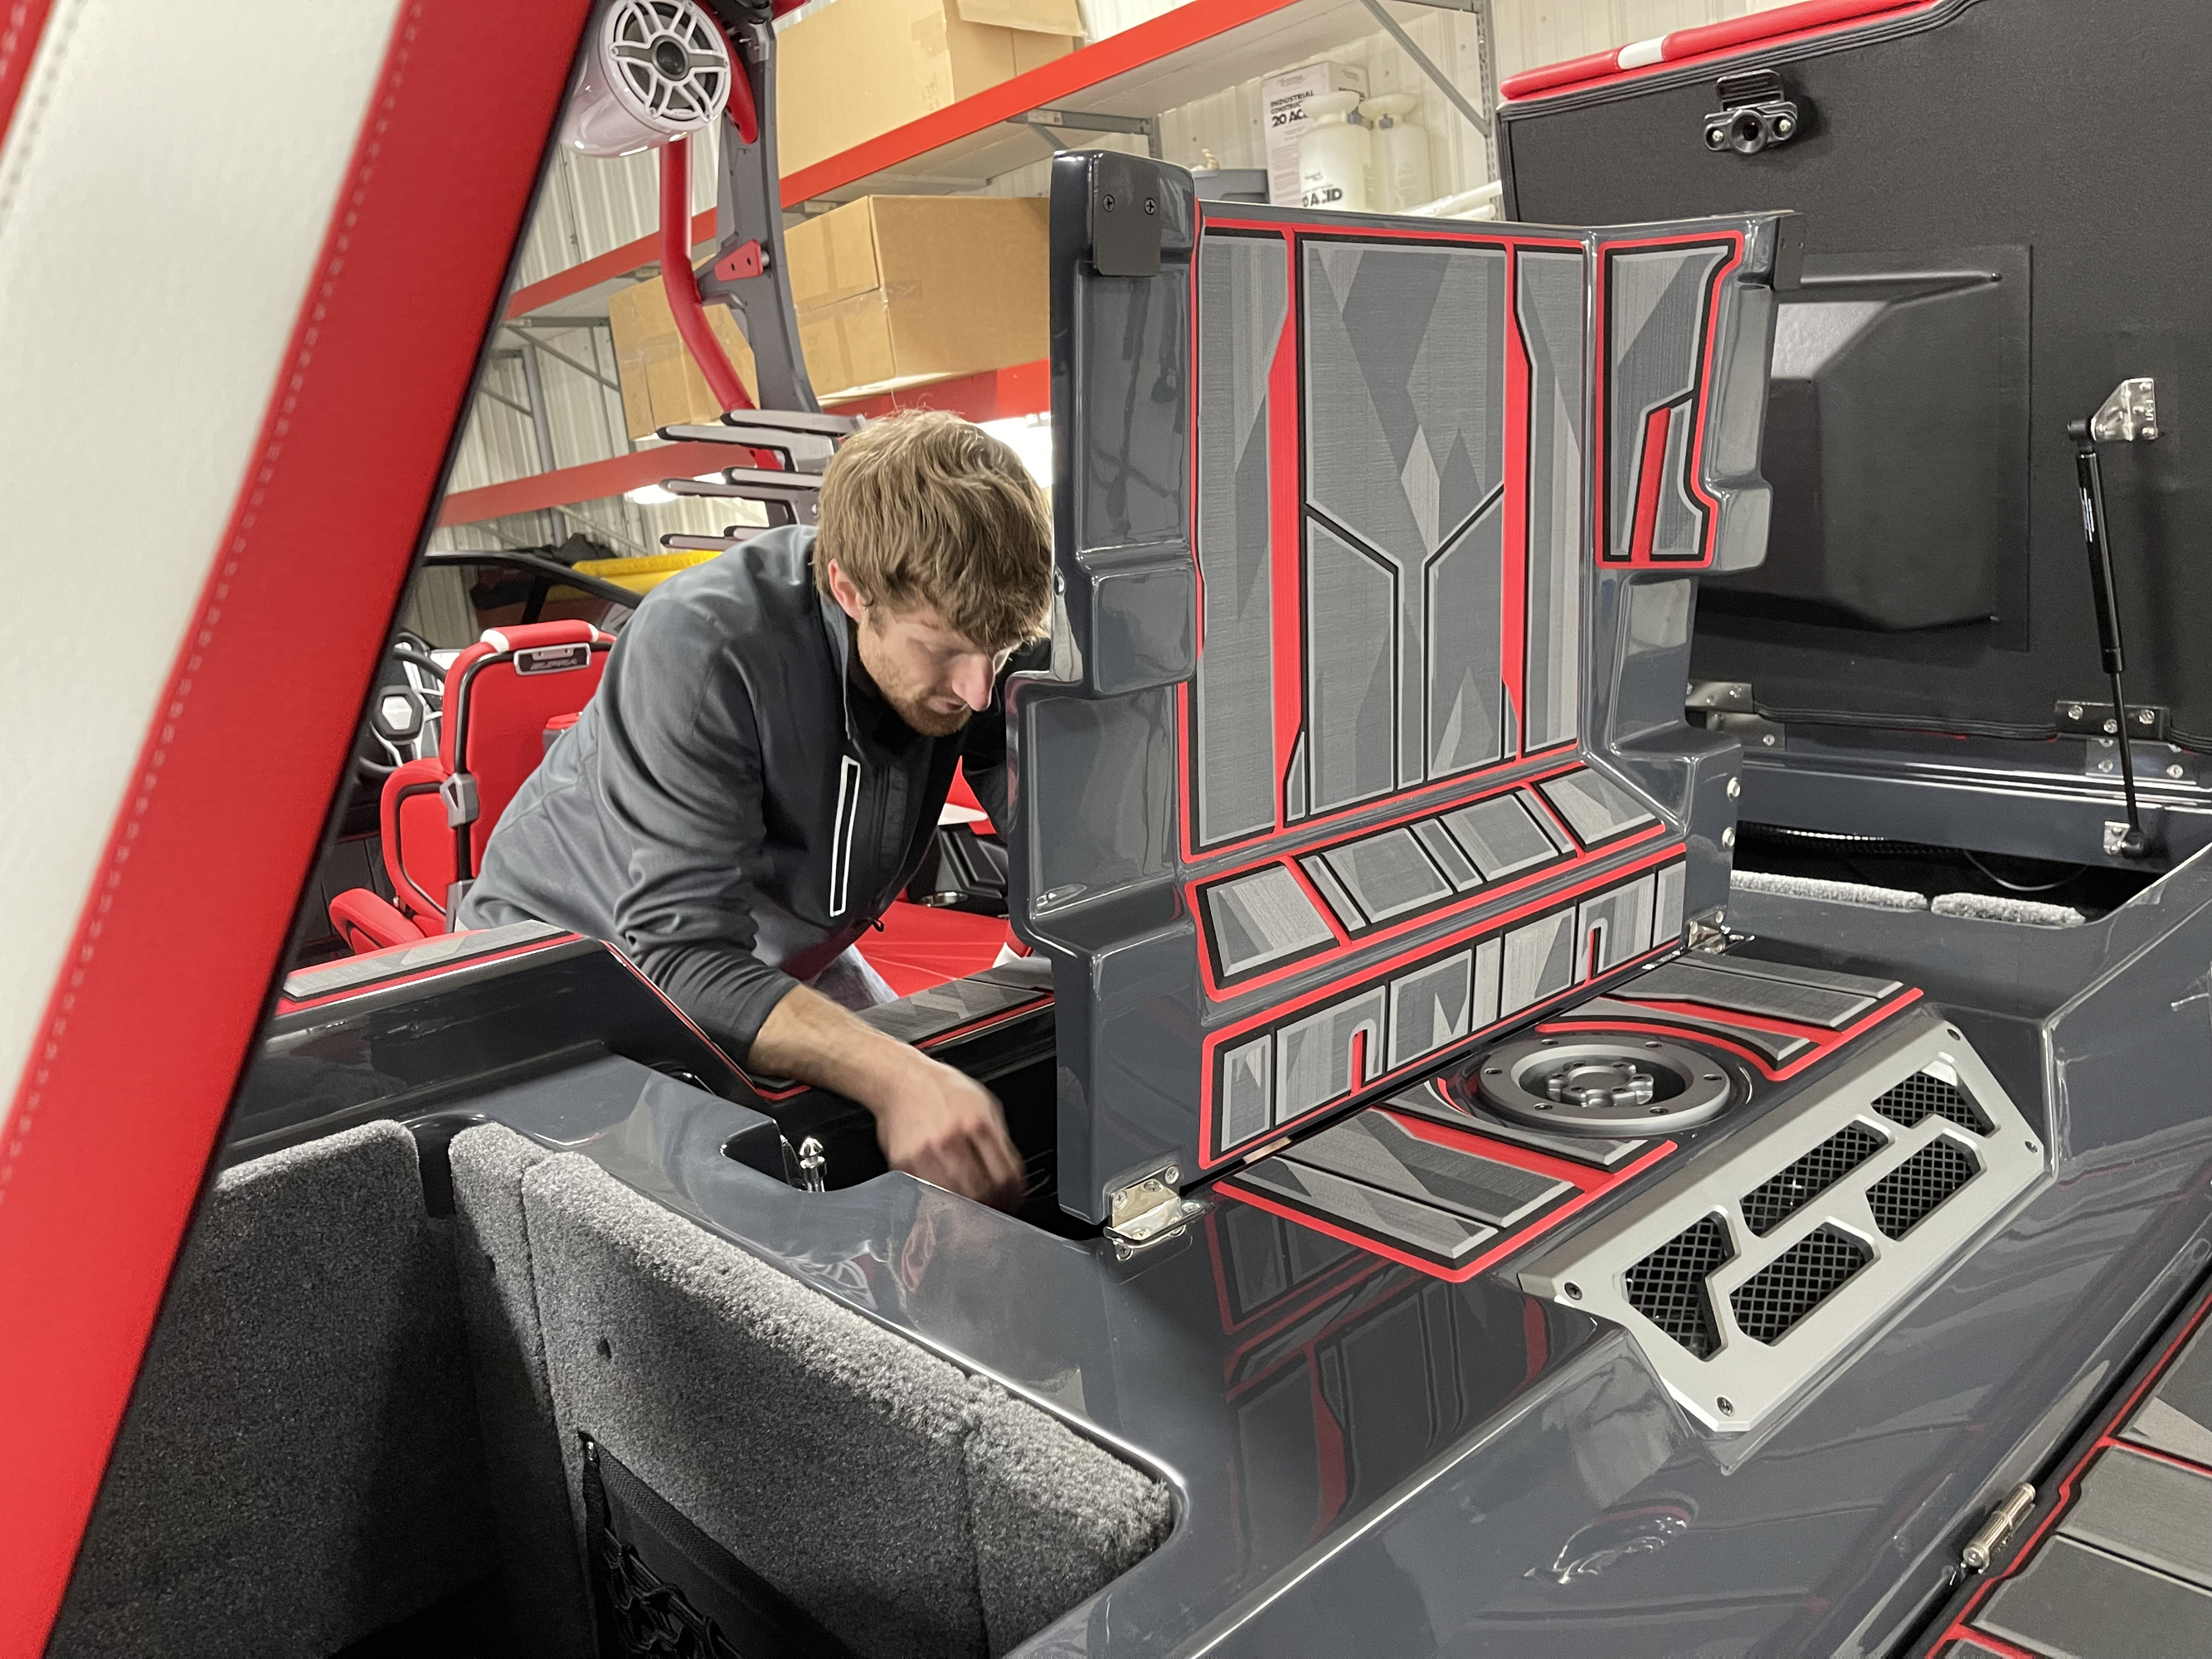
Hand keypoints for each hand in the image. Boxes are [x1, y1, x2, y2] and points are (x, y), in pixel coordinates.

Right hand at [873, 1052, 1024, 1210]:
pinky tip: (946, 1201)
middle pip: (981, 1192)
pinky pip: (926, 1193)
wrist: (903, 1080)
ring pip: (954, 1199)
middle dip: (991, 1207)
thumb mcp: (984, 1105)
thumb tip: (1012, 1176)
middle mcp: (951, 1138)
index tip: (1012, 1203)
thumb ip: (1000, 1140)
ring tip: (971, 1210)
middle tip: (993, 1211)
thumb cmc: (943, 1091)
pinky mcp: (904, 1164)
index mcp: (977, 1124)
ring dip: (966, 1210)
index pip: (1004, 1176)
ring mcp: (926, 1153)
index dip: (1012, 1197)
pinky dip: (938, 1202)